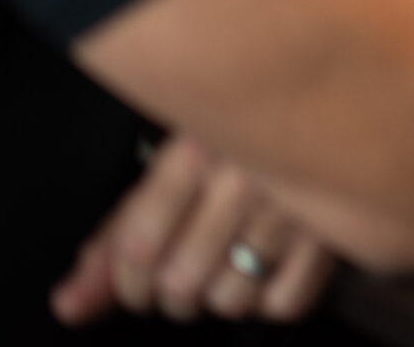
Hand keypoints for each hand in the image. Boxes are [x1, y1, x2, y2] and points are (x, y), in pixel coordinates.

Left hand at [50, 136, 334, 325]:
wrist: (343, 107)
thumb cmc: (245, 142)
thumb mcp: (175, 168)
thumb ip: (117, 236)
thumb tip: (70, 305)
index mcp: (201, 146)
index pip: (139, 246)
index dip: (125, 282)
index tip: (134, 280)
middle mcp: (249, 174)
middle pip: (180, 282)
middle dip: (171, 294)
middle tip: (183, 272)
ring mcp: (299, 204)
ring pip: (230, 299)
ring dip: (220, 297)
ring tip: (228, 267)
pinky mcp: (340, 230)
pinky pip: (285, 303)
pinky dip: (270, 298)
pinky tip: (269, 267)